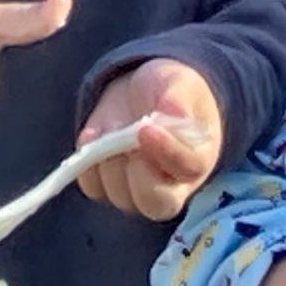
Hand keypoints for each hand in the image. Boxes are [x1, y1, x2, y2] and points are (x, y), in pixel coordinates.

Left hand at [75, 59, 223, 221]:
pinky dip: (87, 161)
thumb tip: (173, 114)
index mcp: (197, 158)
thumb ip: (177, 99)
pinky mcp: (106, 186)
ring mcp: (136, 190)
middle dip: (135, 170)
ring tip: (113, 125)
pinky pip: (93, 187)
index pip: (187, 167)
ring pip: (119, 195)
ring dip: (110, 159)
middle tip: (125, 135)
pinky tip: (94, 135)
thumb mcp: (179, 83)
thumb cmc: (168, 92)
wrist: (139, 93)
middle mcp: (170, 185)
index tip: (146, 128)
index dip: (166, 151)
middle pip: (154, 202)